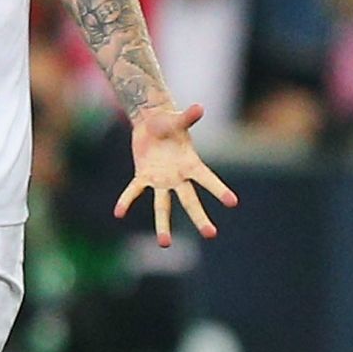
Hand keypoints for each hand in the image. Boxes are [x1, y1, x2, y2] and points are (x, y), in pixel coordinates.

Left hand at [114, 104, 238, 246]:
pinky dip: (126, 200)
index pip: (208, 179)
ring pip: (163, 206)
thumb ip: (187, 117)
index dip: (219, 190)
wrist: (150, 122)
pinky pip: (134, 190)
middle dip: (200, 217)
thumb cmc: (168, 120)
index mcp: (191, 163)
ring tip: (165, 244)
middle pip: (190, 201)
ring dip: (163, 224)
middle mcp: (178, 177)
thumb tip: (199, 107)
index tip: (233, 203)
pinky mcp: (143, 176)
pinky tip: (118, 213)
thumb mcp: (176, 118)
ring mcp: (161, 180)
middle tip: (211, 234)